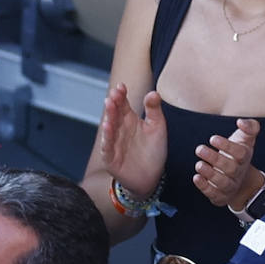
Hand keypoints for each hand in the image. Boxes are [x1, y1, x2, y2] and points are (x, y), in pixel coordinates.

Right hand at [98, 83, 167, 198]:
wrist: (151, 177)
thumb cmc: (153, 151)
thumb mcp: (157, 127)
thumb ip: (154, 110)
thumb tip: (153, 92)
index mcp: (129, 120)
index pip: (123, 105)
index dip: (121, 95)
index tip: (122, 86)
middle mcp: (120, 130)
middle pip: (115, 114)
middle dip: (114, 103)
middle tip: (114, 93)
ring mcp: (114, 143)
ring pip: (109, 128)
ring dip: (108, 116)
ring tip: (109, 105)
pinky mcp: (111, 158)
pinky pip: (107, 146)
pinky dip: (107, 137)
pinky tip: (108, 127)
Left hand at [193, 119, 259, 208]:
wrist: (241, 181)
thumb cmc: (238, 156)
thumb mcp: (245, 139)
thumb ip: (249, 127)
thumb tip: (241, 122)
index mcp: (245, 157)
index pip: (240, 153)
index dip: (227, 146)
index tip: (212, 139)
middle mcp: (239, 173)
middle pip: (230, 168)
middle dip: (215, 159)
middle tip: (199, 149)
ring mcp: (230, 186)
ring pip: (223, 183)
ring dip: (210, 174)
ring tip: (198, 164)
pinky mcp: (220, 196)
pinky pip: (214, 194)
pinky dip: (205, 187)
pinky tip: (196, 178)